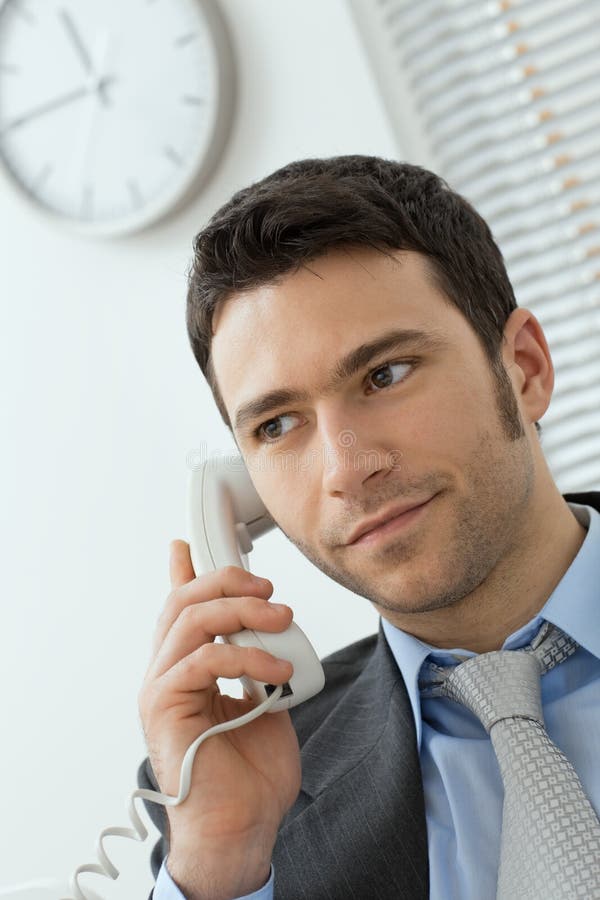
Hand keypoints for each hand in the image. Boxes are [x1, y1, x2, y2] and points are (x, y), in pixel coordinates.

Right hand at [138, 542, 301, 899]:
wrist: (242, 827)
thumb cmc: (251, 772)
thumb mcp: (264, 698)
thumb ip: (258, 660)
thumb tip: (273, 632)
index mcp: (187, 668)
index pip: (177, 609)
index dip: (181, 572)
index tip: (185, 544)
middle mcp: (166, 672)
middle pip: (182, 601)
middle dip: (227, 581)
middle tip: (269, 589)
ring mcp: (160, 688)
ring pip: (188, 620)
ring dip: (242, 611)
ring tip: (282, 620)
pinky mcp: (163, 707)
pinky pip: (202, 660)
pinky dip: (246, 657)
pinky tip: (277, 671)